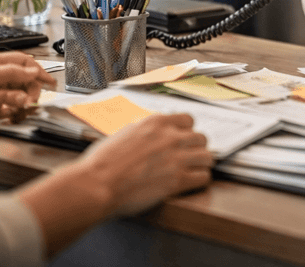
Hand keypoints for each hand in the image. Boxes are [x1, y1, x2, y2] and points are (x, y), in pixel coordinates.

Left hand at [0, 52, 56, 134]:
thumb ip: (5, 95)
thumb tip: (26, 93)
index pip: (22, 65)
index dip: (38, 74)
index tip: (50, 84)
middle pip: (20, 74)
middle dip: (30, 87)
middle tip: (33, 101)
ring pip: (12, 87)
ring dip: (18, 98)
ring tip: (18, 109)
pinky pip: (2, 98)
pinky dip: (8, 105)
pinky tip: (5, 113)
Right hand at [83, 113, 212, 215]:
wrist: (97, 184)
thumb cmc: (102, 162)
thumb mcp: (124, 133)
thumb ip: (144, 131)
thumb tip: (151, 134)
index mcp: (156, 123)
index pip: (188, 120)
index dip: (187, 131)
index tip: (184, 140)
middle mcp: (170, 137)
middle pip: (201, 138)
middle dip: (196, 148)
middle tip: (189, 157)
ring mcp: (176, 158)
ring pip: (207, 157)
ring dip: (201, 164)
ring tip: (193, 171)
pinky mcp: (177, 181)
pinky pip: (203, 177)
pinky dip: (199, 180)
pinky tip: (191, 183)